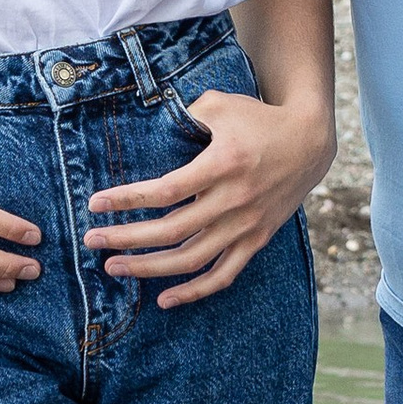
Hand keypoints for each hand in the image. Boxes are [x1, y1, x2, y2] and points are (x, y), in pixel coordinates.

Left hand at [82, 91, 331, 304]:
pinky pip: (224, 275)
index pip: (165, 191)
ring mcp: (247, 224)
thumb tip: (149, 126)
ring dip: (149, 268)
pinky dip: (194, 291)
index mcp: (223, 164)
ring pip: (191, 258)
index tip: (95, 204)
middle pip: (171, 230)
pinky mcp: (257, 239)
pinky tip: (164, 299)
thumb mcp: (222, 105)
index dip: (127, 200)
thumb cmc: (259, 119)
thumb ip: (184, 115)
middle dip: (126, 238)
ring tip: (114, 267)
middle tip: (92, 240)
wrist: (310, 142)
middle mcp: (235, 199)